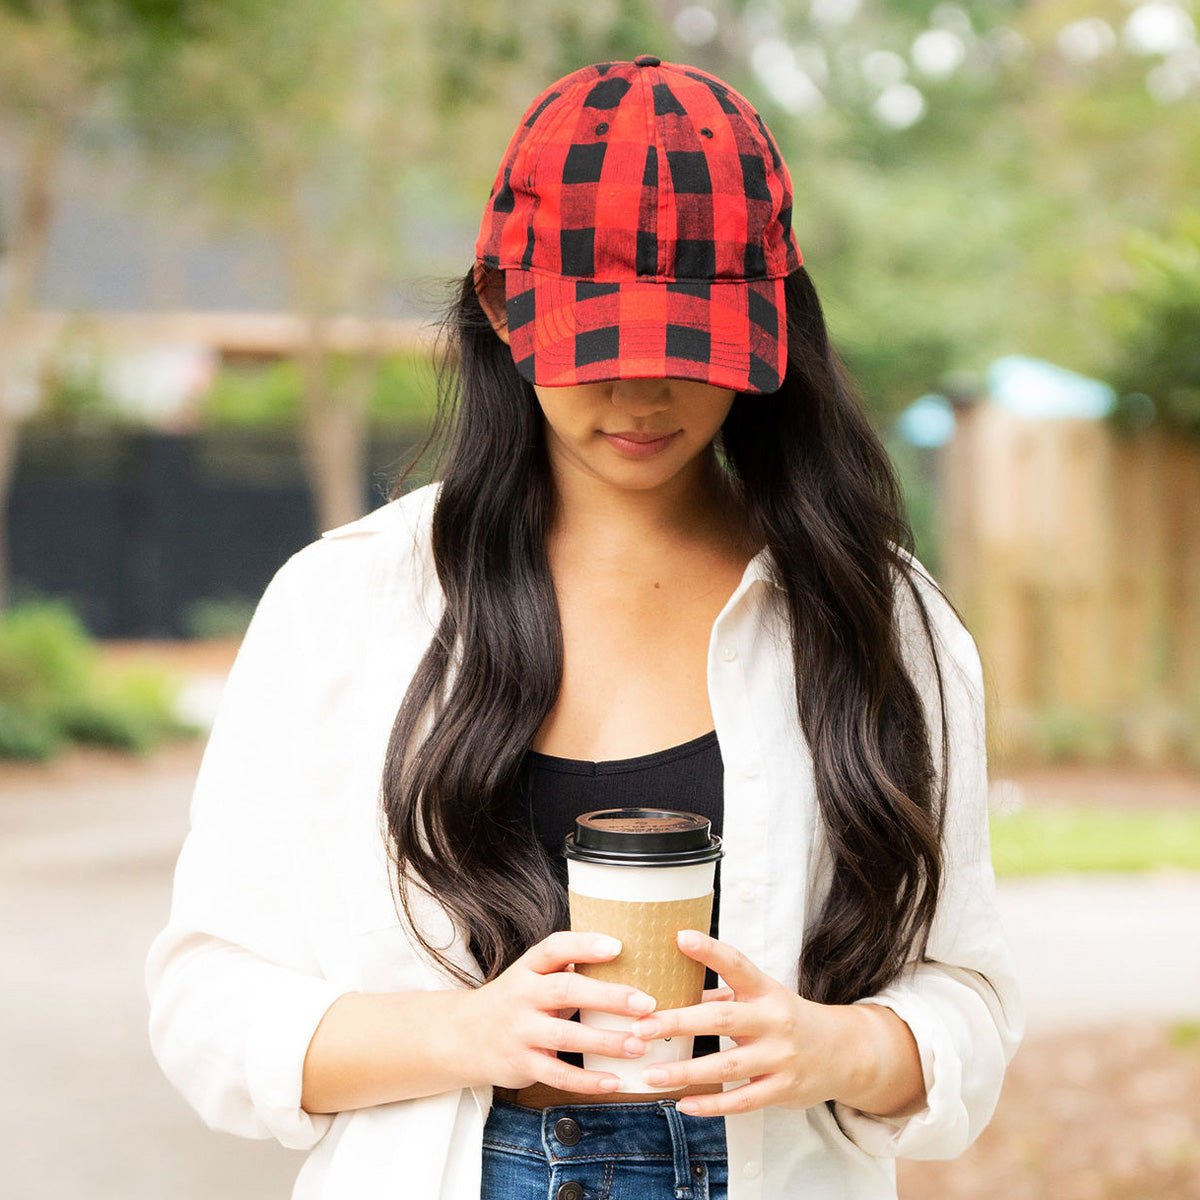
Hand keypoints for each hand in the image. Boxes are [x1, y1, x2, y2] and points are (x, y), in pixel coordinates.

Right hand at [457, 931, 658, 1093]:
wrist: (464, 1036)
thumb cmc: (517, 1001)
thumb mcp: (533, 977)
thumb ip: (568, 969)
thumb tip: (624, 958)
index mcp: (528, 969)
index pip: (554, 949)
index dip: (584, 945)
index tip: (618, 946)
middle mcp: (521, 996)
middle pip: (565, 991)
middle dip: (608, 996)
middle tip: (646, 1004)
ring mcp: (519, 1031)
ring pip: (564, 1036)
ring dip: (605, 1042)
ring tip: (639, 1044)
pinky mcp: (521, 1064)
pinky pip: (557, 1075)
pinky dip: (587, 1080)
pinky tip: (615, 1080)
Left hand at [628, 929, 868, 1116]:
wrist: (843, 1052)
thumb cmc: (786, 1018)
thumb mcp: (761, 997)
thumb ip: (721, 995)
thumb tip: (672, 991)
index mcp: (766, 990)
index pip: (737, 964)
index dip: (710, 951)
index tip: (680, 937)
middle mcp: (774, 1020)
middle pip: (722, 1018)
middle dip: (680, 1022)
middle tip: (642, 1026)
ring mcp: (780, 1057)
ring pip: (727, 1065)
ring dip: (685, 1070)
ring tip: (651, 1074)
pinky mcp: (782, 1090)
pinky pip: (742, 1100)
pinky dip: (711, 1104)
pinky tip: (683, 1104)